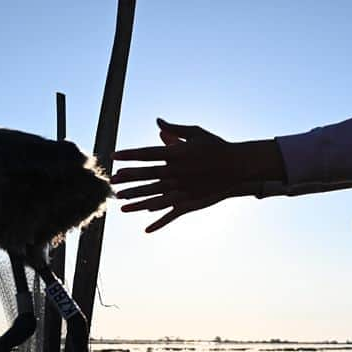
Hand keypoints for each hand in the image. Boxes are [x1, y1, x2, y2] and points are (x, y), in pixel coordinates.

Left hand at [112, 119, 235, 232]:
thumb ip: (174, 130)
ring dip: (137, 200)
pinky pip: (171, 214)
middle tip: (112, 181)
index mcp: (177, 154)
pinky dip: (159, 223)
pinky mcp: (191, 202)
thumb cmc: (216, 147)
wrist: (238, 166)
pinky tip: (146, 229)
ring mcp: (183, 189)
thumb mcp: (196, 133)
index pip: (147, 153)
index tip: (114, 156)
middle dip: (128, 178)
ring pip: (155, 196)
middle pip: (147, 175)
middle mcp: (177, 172)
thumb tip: (157, 122)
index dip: (129, 155)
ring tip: (121, 202)